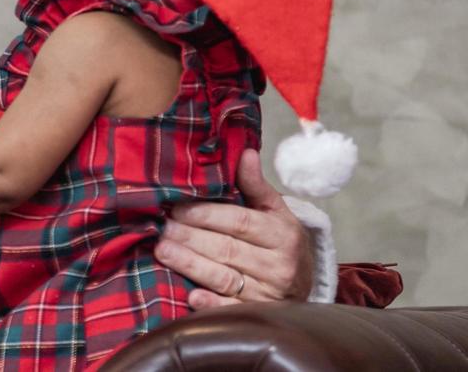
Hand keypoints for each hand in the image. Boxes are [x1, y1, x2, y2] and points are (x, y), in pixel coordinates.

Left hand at [153, 149, 313, 307]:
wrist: (305, 283)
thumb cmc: (281, 240)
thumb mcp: (276, 211)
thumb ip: (256, 185)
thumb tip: (244, 152)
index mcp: (282, 234)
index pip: (240, 222)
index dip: (206, 214)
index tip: (178, 208)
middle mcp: (278, 265)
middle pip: (227, 249)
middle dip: (191, 237)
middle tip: (162, 228)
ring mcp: (268, 294)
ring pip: (224, 277)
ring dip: (190, 265)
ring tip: (162, 251)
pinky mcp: (257, 315)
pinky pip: (231, 309)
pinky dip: (211, 303)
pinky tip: (190, 295)